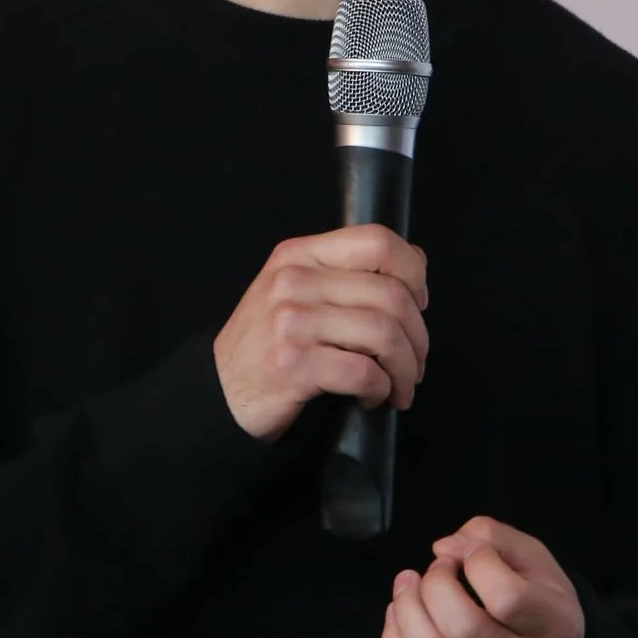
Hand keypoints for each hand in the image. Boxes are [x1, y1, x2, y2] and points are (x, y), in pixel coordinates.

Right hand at [213, 224, 428, 441]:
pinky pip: (364, 372)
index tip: (419, 303)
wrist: (219, 391)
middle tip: (415, 363)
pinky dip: (381, 389)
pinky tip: (372, 397)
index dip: (413, 272)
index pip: (377, 241)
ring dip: (405, 369)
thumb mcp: (297, 292)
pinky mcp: (294, 364)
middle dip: (417, 337)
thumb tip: (415, 262)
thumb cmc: (266, 344)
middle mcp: (294, 280)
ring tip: (400, 386)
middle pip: (391, 294)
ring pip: (384, 334)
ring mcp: (291, 321)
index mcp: (299, 254)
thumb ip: (346, 273)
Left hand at [382, 516, 584, 637]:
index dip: (477, 562)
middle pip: (462, 629)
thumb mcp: (531, 556)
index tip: (470, 551)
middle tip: (437, 567)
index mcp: (556, 626)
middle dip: (434, 586)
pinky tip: (399, 616)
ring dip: (406, 610)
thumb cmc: (538, 598)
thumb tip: (443, 549)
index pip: (506, 597)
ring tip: (407, 585)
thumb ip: (491, 537)